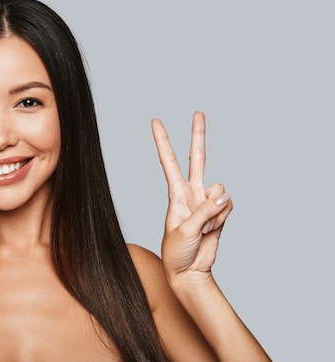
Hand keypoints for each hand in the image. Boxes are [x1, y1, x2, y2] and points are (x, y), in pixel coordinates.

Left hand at [151, 112, 232, 281]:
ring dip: (216, 210)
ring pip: (220, 190)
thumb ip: (205, 210)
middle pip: (196, 158)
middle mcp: (191, 192)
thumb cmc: (177, 252)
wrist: (189, 271)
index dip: (162, 141)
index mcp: (175, 193)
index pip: (168, 161)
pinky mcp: (220, 212)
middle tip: (198, 113)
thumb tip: (224, 192)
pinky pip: (229, 206)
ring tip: (203, 228)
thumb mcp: (184, 230)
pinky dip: (223, 218)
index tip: (155, 121)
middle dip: (198, 136)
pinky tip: (212, 230)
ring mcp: (207, 201)